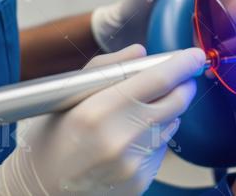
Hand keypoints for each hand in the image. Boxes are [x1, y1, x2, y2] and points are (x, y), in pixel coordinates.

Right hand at [0, 44, 204, 195]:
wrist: (40, 189)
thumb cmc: (51, 138)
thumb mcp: (69, 95)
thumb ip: (108, 67)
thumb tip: (140, 52)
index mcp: (98, 111)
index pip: (158, 79)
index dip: (182, 63)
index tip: (194, 55)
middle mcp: (120, 139)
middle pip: (177, 102)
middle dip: (182, 85)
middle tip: (178, 79)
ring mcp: (132, 165)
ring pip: (171, 124)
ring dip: (165, 113)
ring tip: (133, 116)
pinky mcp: (140, 182)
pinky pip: (161, 149)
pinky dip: (154, 139)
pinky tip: (128, 142)